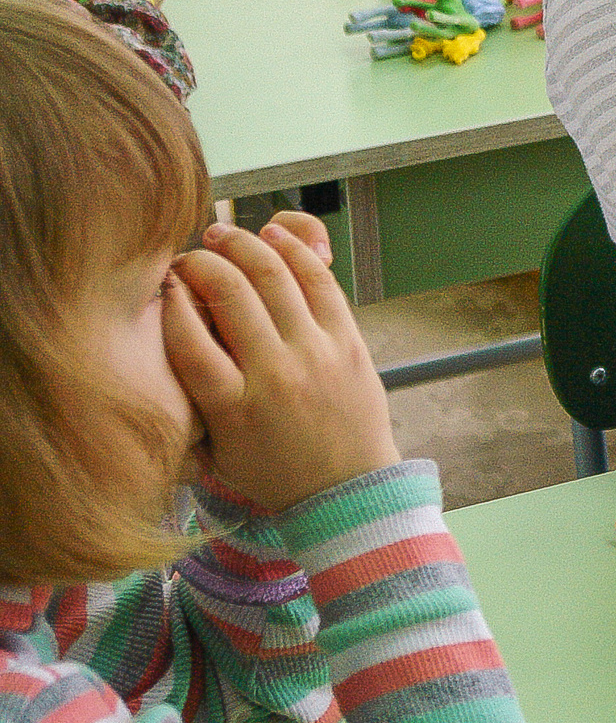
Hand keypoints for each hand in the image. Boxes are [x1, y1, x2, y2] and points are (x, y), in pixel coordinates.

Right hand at [162, 219, 399, 512]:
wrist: (347, 489)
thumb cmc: (273, 469)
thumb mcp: (216, 450)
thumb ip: (191, 401)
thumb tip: (160, 346)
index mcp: (232, 409)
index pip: (189, 341)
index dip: (171, 302)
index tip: (164, 284)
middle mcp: (275, 376)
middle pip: (231, 297)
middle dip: (204, 263)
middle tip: (191, 254)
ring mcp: (316, 354)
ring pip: (276, 277)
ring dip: (245, 245)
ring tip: (223, 234)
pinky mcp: (348, 341)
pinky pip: (320, 281)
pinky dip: (295, 249)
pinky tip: (273, 233)